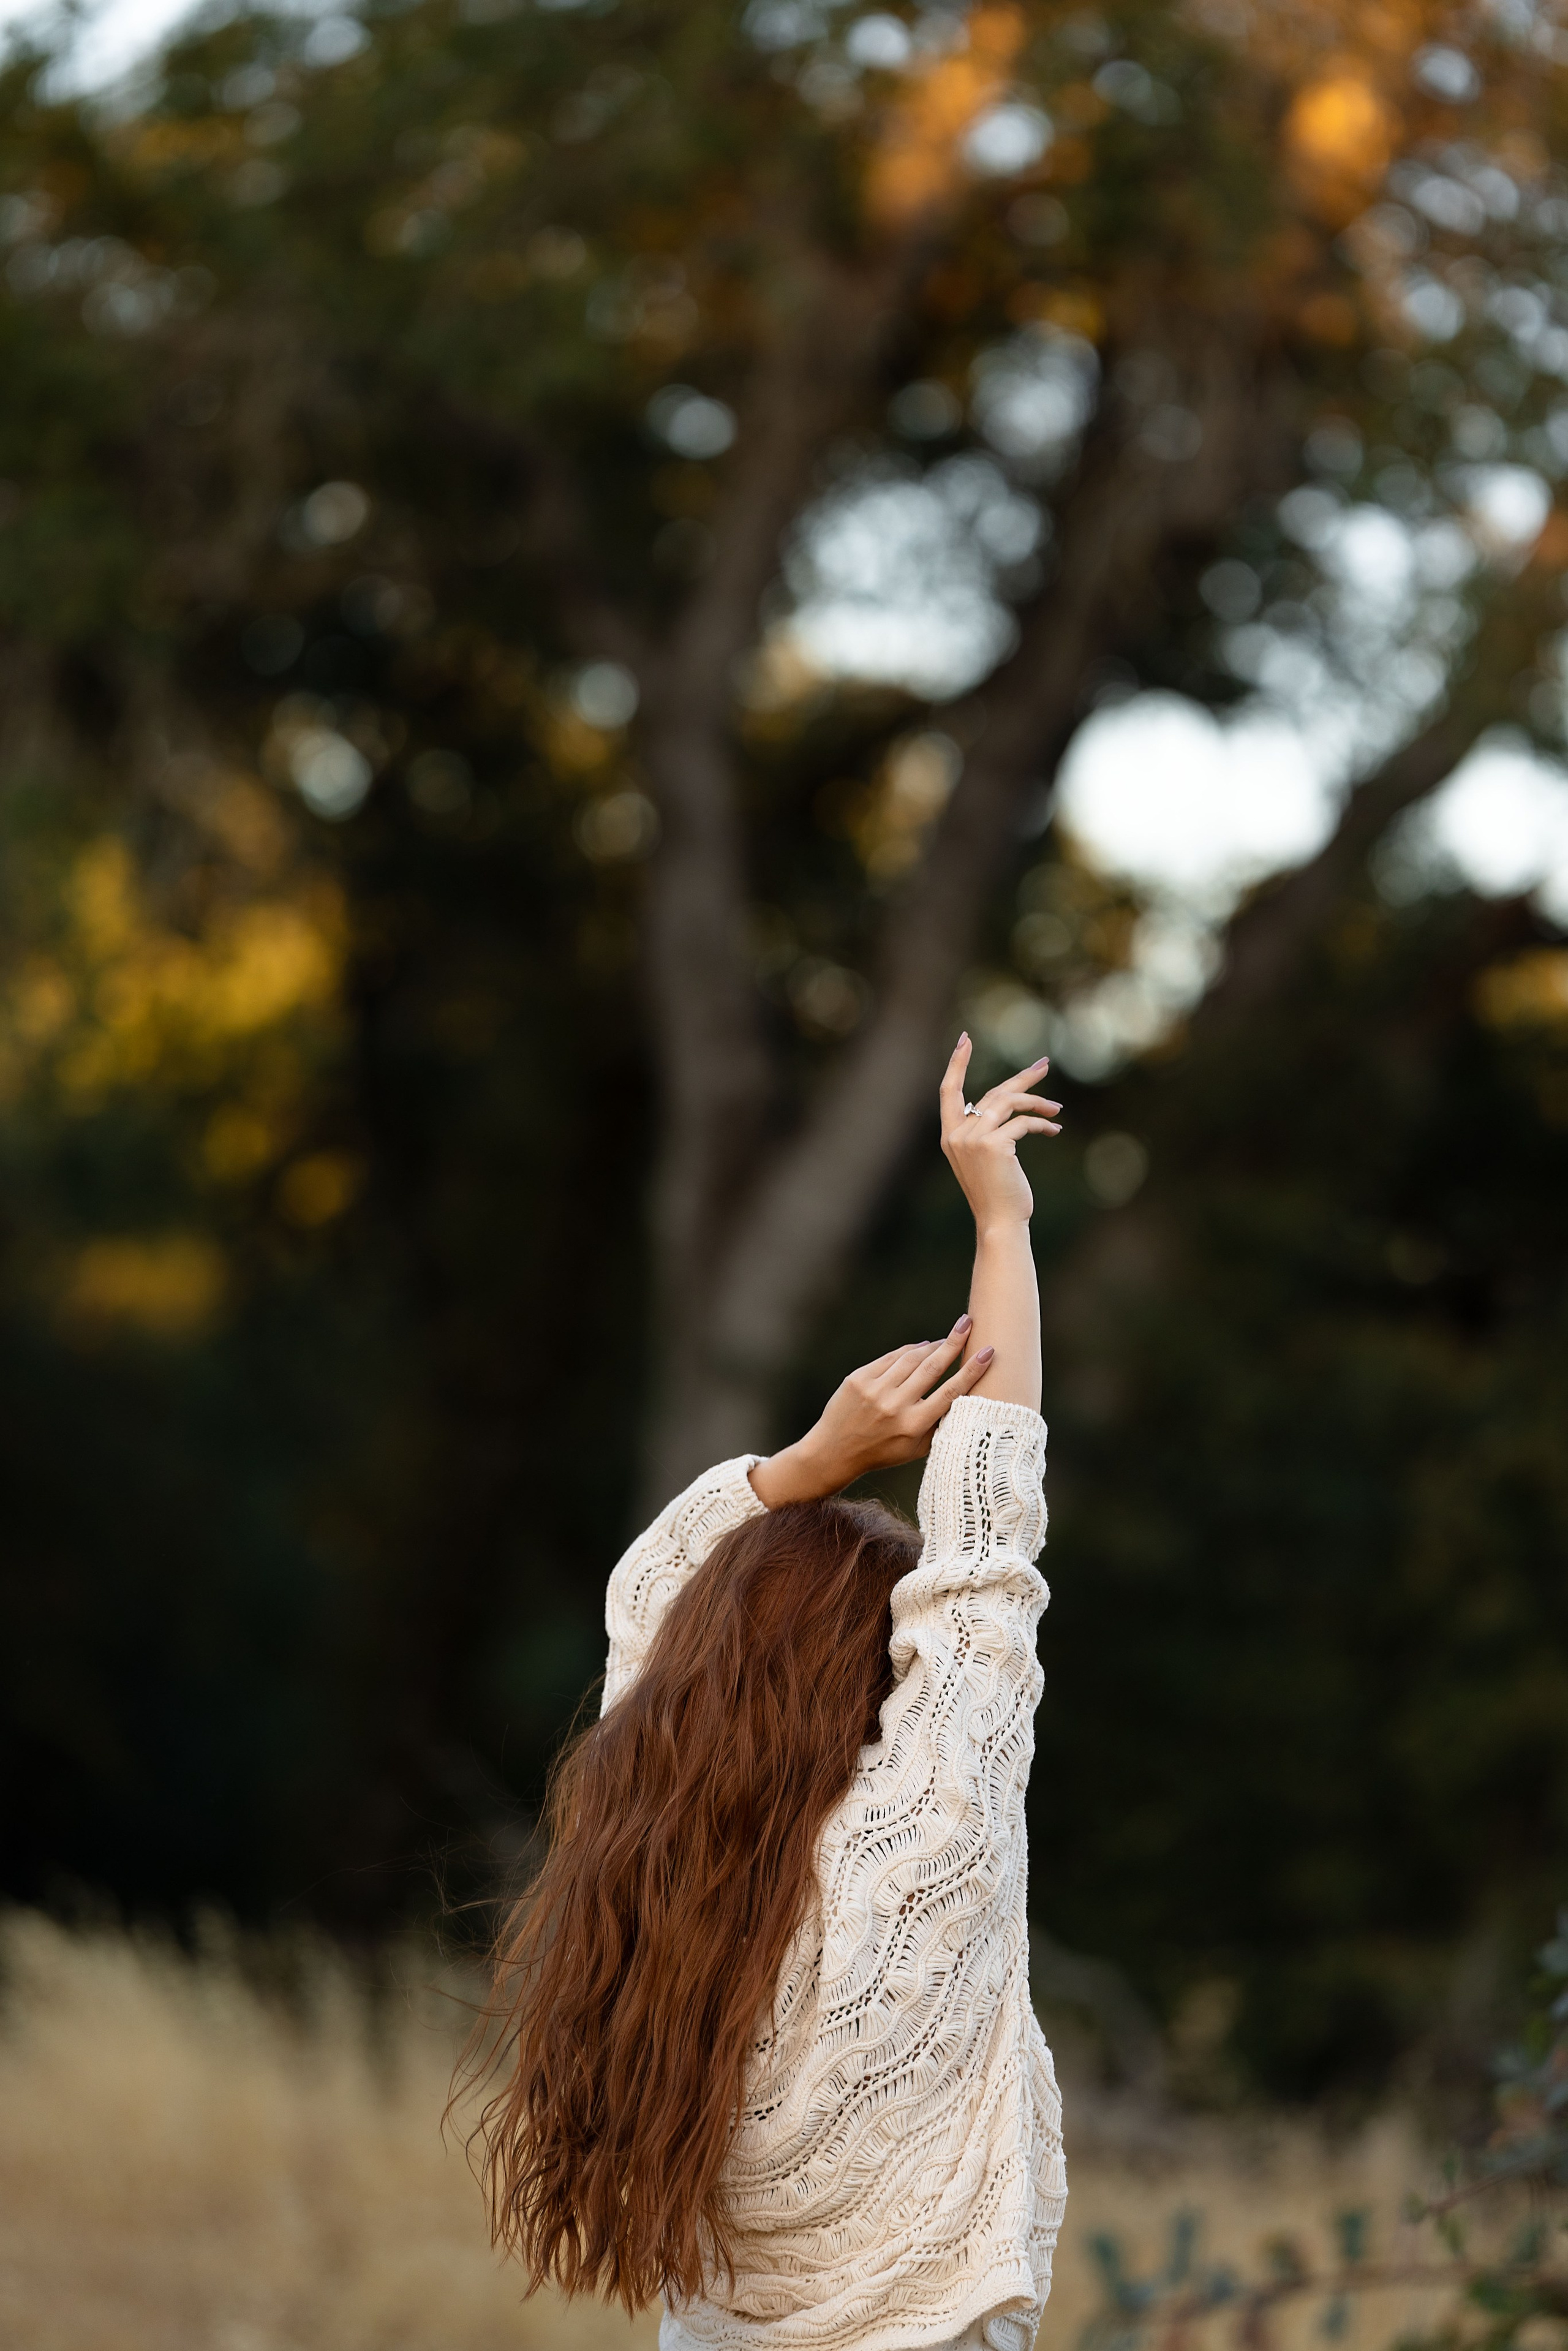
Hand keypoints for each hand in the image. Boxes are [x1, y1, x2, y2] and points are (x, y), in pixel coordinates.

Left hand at [748, 1320, 994, 1505]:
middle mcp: (895, 1406)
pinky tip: (920, 1347)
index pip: (950, 1393)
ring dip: (932, 1345)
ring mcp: (875, 1390)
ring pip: (911, 1358)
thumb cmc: (883, 1451)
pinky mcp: (859, 1379)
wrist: (834, 1451)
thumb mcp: (916, 1448)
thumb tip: (965, 1395)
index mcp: (914, 1426)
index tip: (988, 1351)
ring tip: (947, 1339)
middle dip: (953, 1342)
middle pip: (932, 1367)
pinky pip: (891, 1358)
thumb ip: (940, 1425)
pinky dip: (908, 1350)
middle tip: (968, 1322)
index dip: (971, 1370)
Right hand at [939, 1033, 1061, 1230]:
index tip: (965, 1039)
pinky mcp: (994, 1145)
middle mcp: (958, 1134)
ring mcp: (974, 1138)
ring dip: (1038, 1102)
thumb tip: (1011, 1105)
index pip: (949, 1091)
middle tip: (1044, 1065)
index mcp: (950, 1136)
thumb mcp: (985, 1159)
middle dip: (1021, 1078)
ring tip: (1056, 1108)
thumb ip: (988, 1131)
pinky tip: (1055, 1129)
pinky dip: (1042, 1124)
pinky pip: (1023, 1123)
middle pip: (992, 1093)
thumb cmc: (996, 1194)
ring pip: (1009, 1103)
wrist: (999, 1222)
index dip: (956, 1063)